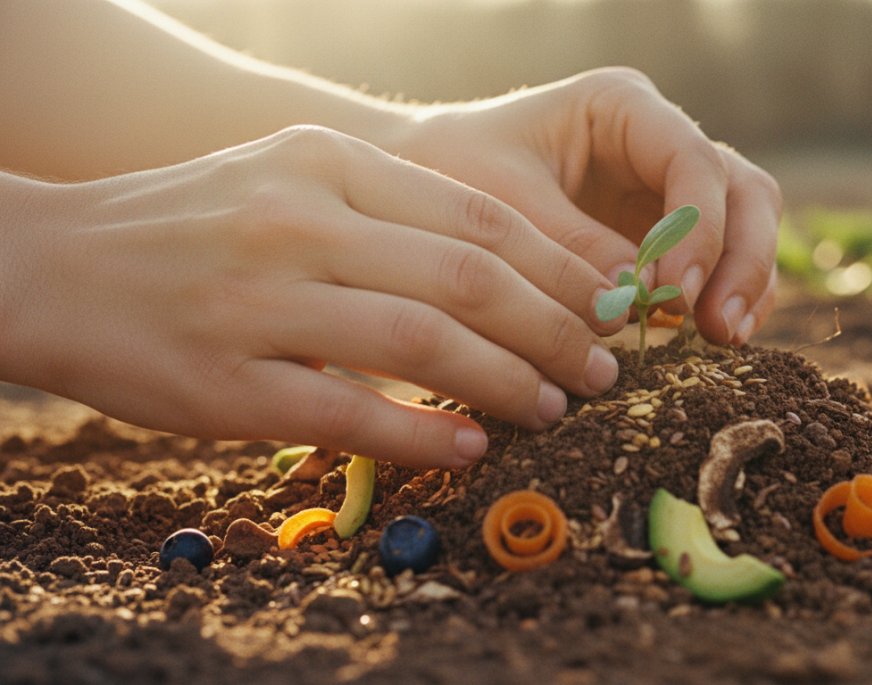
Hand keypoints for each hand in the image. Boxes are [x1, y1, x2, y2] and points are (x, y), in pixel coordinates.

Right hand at [1, 126, 621, 466]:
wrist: (54, 262)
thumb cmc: (194, 223)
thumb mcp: (292, 177)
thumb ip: (394, 212)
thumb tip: (512, 269)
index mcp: (329, 164)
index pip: (481, 217)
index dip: (562, 268)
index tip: (609, 303)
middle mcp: (301, 222)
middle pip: (470, 279)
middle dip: (557, 329)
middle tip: (603, 366)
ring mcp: (260, 301)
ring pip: (424, 344)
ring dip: (509, 382)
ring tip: (555, 407)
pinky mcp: (227, 382)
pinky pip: (351, 413)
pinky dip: (425, 433)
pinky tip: (472, 446)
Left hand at [396, 67, 781, 344]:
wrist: (423, 186)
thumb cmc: (451, 173)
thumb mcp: (499, 205)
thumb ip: (569, 248)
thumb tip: (635, 304)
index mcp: (623, 108)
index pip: (692, 160)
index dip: (698, 229)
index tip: (674, 295)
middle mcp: (659, 144)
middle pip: (743, 192)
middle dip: (742, 260)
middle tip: (719, 325)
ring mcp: (669, 192)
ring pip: (745, 229)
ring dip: (744, 285)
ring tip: (724, 340)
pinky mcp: (665, 240)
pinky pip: (716, 267)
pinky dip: (721, 302)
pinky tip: (710, 344)